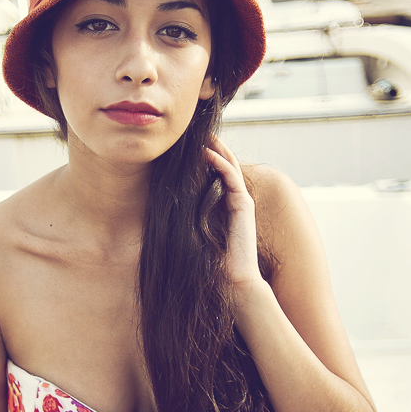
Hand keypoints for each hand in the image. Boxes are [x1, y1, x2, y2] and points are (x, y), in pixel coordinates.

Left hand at [204, 135, 263, 292]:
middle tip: (200, 132)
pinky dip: (219, 162)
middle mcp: (237, 201)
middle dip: (214, 148)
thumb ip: (190, 220)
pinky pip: (231, 178)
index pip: (218, 176)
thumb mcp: (196, 234)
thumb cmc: (216, 263)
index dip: (208, 160)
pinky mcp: (244, 205)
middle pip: (226, 166)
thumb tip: (166, 212)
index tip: (192, 147)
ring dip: (217, 149)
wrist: (234, 279)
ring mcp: (242, 202)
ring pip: (230, 167)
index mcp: (227, 207)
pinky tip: (207, 152)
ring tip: (205, 135)